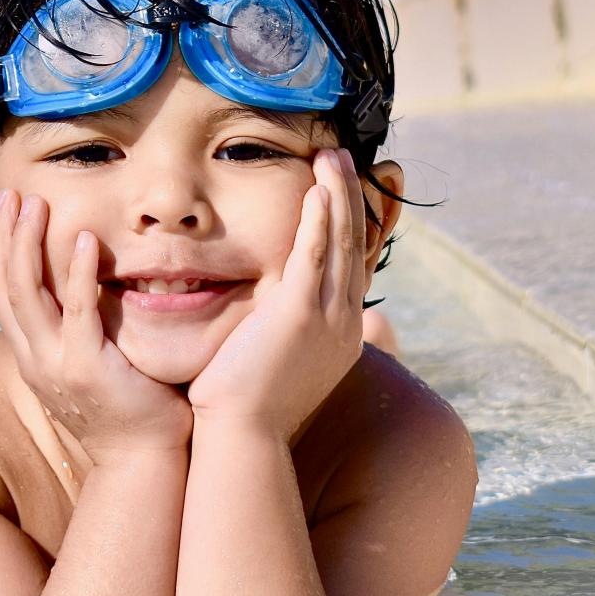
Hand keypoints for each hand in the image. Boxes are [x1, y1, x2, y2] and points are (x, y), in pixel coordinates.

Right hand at [0, 189, 193, 462]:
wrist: (142, 461)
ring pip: (27, 294)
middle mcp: (34, 359)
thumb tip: (81, 293)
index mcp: (31, 356)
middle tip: (10, 195)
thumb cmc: (127, 410)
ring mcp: (56, 365)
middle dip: (4, 237)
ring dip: (29, 244)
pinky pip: (77, 311)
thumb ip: (76, 331)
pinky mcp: (87, 369)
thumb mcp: (87, 366)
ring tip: (36, 205)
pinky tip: (85, 240)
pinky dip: (77, 273)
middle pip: (4, 287)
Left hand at [185, 148, 366, 442]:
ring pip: (338, 243)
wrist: (242, 437)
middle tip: (343, 159)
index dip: (350, 225)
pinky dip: (318, 221)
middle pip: (352, 246)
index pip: (350, 267)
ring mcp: (327, 319)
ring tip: (333, 157)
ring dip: (337, 196)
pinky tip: (318, 191)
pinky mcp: (299, 315)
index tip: (346, 191)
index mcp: (340, 335)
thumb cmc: (247, 410)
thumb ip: (282, 337)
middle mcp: (343, 324)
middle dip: (350, 198)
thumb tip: (271, 322)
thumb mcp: (276, 367)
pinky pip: (313, 256)